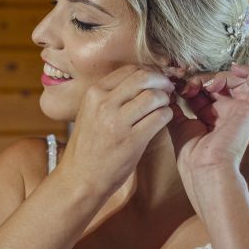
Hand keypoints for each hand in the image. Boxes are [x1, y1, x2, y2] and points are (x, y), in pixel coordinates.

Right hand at [56, 64, 174, 200]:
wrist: (80, 178)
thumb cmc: (88, 147)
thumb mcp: (91, 112)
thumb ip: (111, 95)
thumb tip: (141, 80)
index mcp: (94, 93)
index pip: (129, 70)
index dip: (148, 72)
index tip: (156, 80)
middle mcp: (104, 103)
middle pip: (144, 78)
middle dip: (161, 81)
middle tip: (167, 89)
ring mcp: (118, 122)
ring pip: (154, 96)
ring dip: (165, 99)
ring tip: (165, 106)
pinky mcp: (132, 140)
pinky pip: (160, 117)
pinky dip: (167, 115)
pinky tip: (164, 119)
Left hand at [166, 63, 248, 177]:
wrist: (205, 170)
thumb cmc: (193, 157)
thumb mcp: (179, 125)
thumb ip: (175, 107)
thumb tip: (168, 90)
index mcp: (211, 118)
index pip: (203, 90)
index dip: (191, 82)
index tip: (175, 83)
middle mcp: (227, 113)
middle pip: (217, 84)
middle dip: (200, 79)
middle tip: (187, 85)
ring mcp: (240, 110)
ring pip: (234, 80)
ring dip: (217, 76)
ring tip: (203, 84)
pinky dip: (247, 71)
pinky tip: (233, 68)